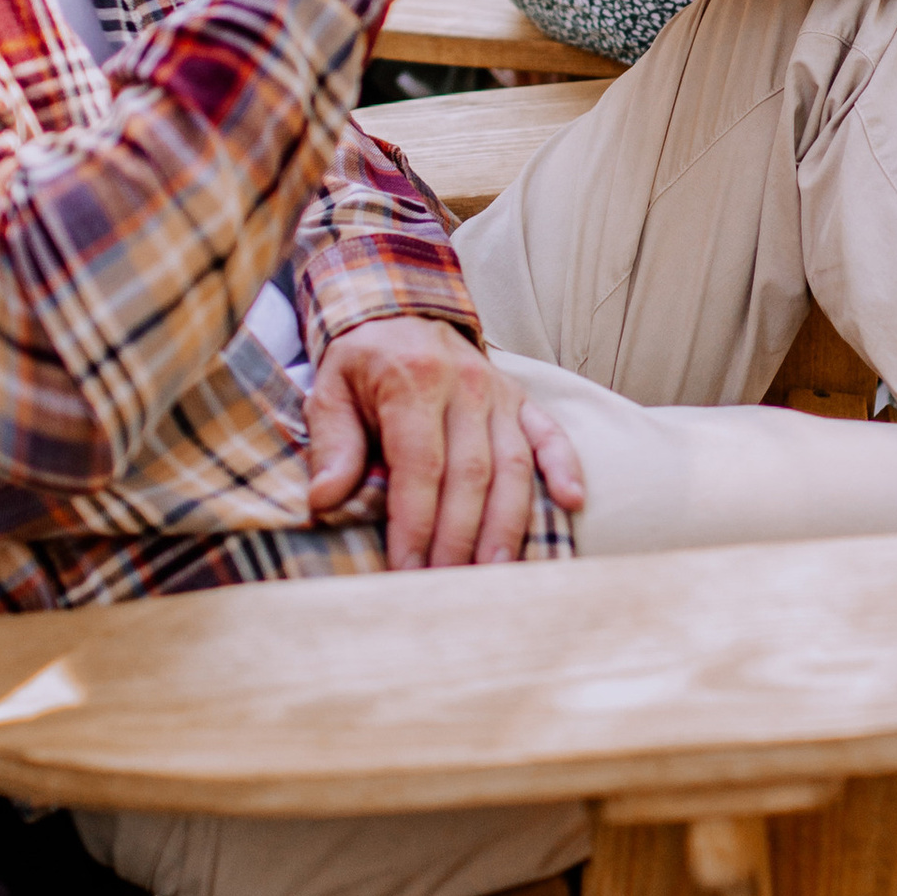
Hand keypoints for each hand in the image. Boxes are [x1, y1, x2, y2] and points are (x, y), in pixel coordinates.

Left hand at [306, 317, 586, 566]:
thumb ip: (331, 444)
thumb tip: (324, 499)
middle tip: (450, 585)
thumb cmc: (361, 361)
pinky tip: (572, 502)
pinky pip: (550, 434)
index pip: (419, 465)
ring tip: (498, 574)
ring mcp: (499, 392)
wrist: (396, 309)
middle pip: (471, 473)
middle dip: (460, 537)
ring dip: (507, 524)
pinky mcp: (521, 399)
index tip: (406, 570)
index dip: (416, 522)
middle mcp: (464, 385)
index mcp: (413, 381)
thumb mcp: (330, 390)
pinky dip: (564, 466)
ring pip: (512, 465)